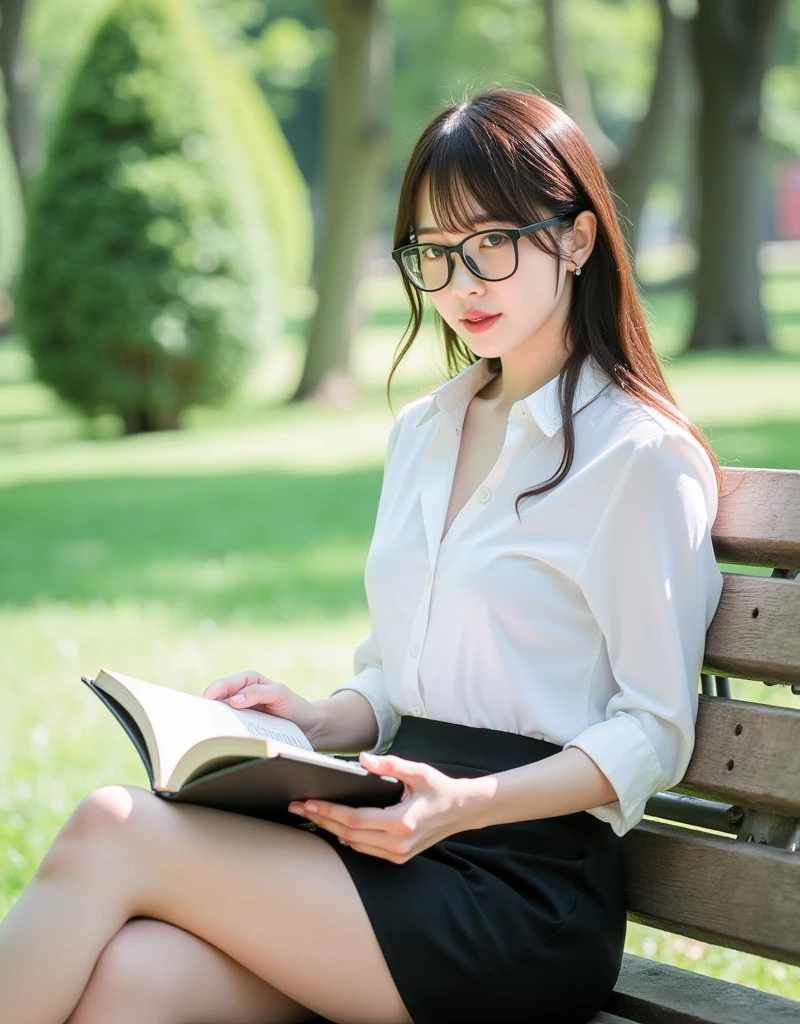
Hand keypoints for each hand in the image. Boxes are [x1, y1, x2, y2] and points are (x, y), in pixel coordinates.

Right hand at [202, 670, 322, 746]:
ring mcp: (240, 712)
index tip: (208, 701)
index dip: (215, 691)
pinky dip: (222, 733)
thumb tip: (233, 700)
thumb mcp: (280, 694)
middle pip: (218, 699)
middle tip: (199, 719)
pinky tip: (218, 741)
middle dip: (208, 707)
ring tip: (205, 732)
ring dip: (213, 722)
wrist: (308, 726)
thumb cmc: (294, 706)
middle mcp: (241, 694)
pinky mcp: (243, 727)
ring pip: (220, 715)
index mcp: (249, 680)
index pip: (226, 684)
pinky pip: (229, 729)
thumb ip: (258, 693)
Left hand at [288, 752, 479, 863]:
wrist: (462, 810)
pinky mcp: (398, 858)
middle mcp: (398, 844)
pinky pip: (365, 849)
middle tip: (298, 807)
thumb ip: (390, 764)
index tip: (307, 802)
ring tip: (310, 815)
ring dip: (330, 830)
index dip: (328, 812)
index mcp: (401, 823)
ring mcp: (398, 854)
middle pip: (348, 834)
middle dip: (321, 820)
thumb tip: (363, 759)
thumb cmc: (440, 788)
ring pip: (354, 845)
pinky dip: (347, 838)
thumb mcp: (418, 771)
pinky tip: (334, 826)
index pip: (354, 819)